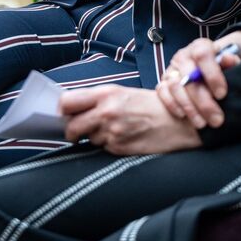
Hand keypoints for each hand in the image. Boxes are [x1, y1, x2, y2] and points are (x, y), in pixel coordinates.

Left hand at [62, 85, 201, 154]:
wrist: (177, 121)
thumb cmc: (151, 105)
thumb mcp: (123, 92)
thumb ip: (98, 99)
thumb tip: (73, 109)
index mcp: (106, 93)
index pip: (67, 101)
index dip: (62, 110)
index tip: (65, 114)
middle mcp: (106, 112)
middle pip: (70, 126)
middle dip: (71, 131)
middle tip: (78, 130)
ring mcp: (112, 131)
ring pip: (87, 138)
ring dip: (94, 136)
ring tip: (114, 129)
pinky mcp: (118, 147)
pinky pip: (102, 148)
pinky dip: (108, 144)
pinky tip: (123, 136)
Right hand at [157, 31, 240, 128]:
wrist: (207, 71)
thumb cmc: (220, 69)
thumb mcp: (229, 64)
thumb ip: (231, 62)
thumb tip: (228, 60)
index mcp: (200, 46)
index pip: (203, 55)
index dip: (212, 75)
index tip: (222, 95)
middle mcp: (183, 56)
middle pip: (189, 76)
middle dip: (204, 101)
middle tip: (217, 120)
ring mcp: (171, 69)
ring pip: (175, 86)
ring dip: (189, 108)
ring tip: (202, 123)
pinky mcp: (162, 82)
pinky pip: (162, 93)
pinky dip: (172, 105)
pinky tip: (184, 116)